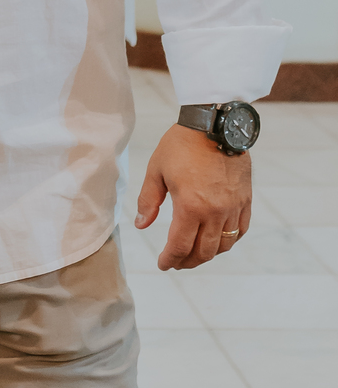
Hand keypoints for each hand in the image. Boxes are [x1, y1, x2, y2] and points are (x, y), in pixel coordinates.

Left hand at [136, 124, 251, 268]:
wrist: (214, 123)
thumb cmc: (182, 144)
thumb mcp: (157, 169)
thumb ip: (149, 200)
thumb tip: (142, 225)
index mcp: (190, 206)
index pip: (180, 246)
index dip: (170, 259)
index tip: (163, 264)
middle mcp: (215, 212)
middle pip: (203, 252)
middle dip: (188, 262)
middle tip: (177, 262)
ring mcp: (233, 207)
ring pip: (224, 245)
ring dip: (209, 255)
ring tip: (196, 254)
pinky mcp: (245, 200)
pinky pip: (241, 230)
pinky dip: (230, 241)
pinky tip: (219, 240)